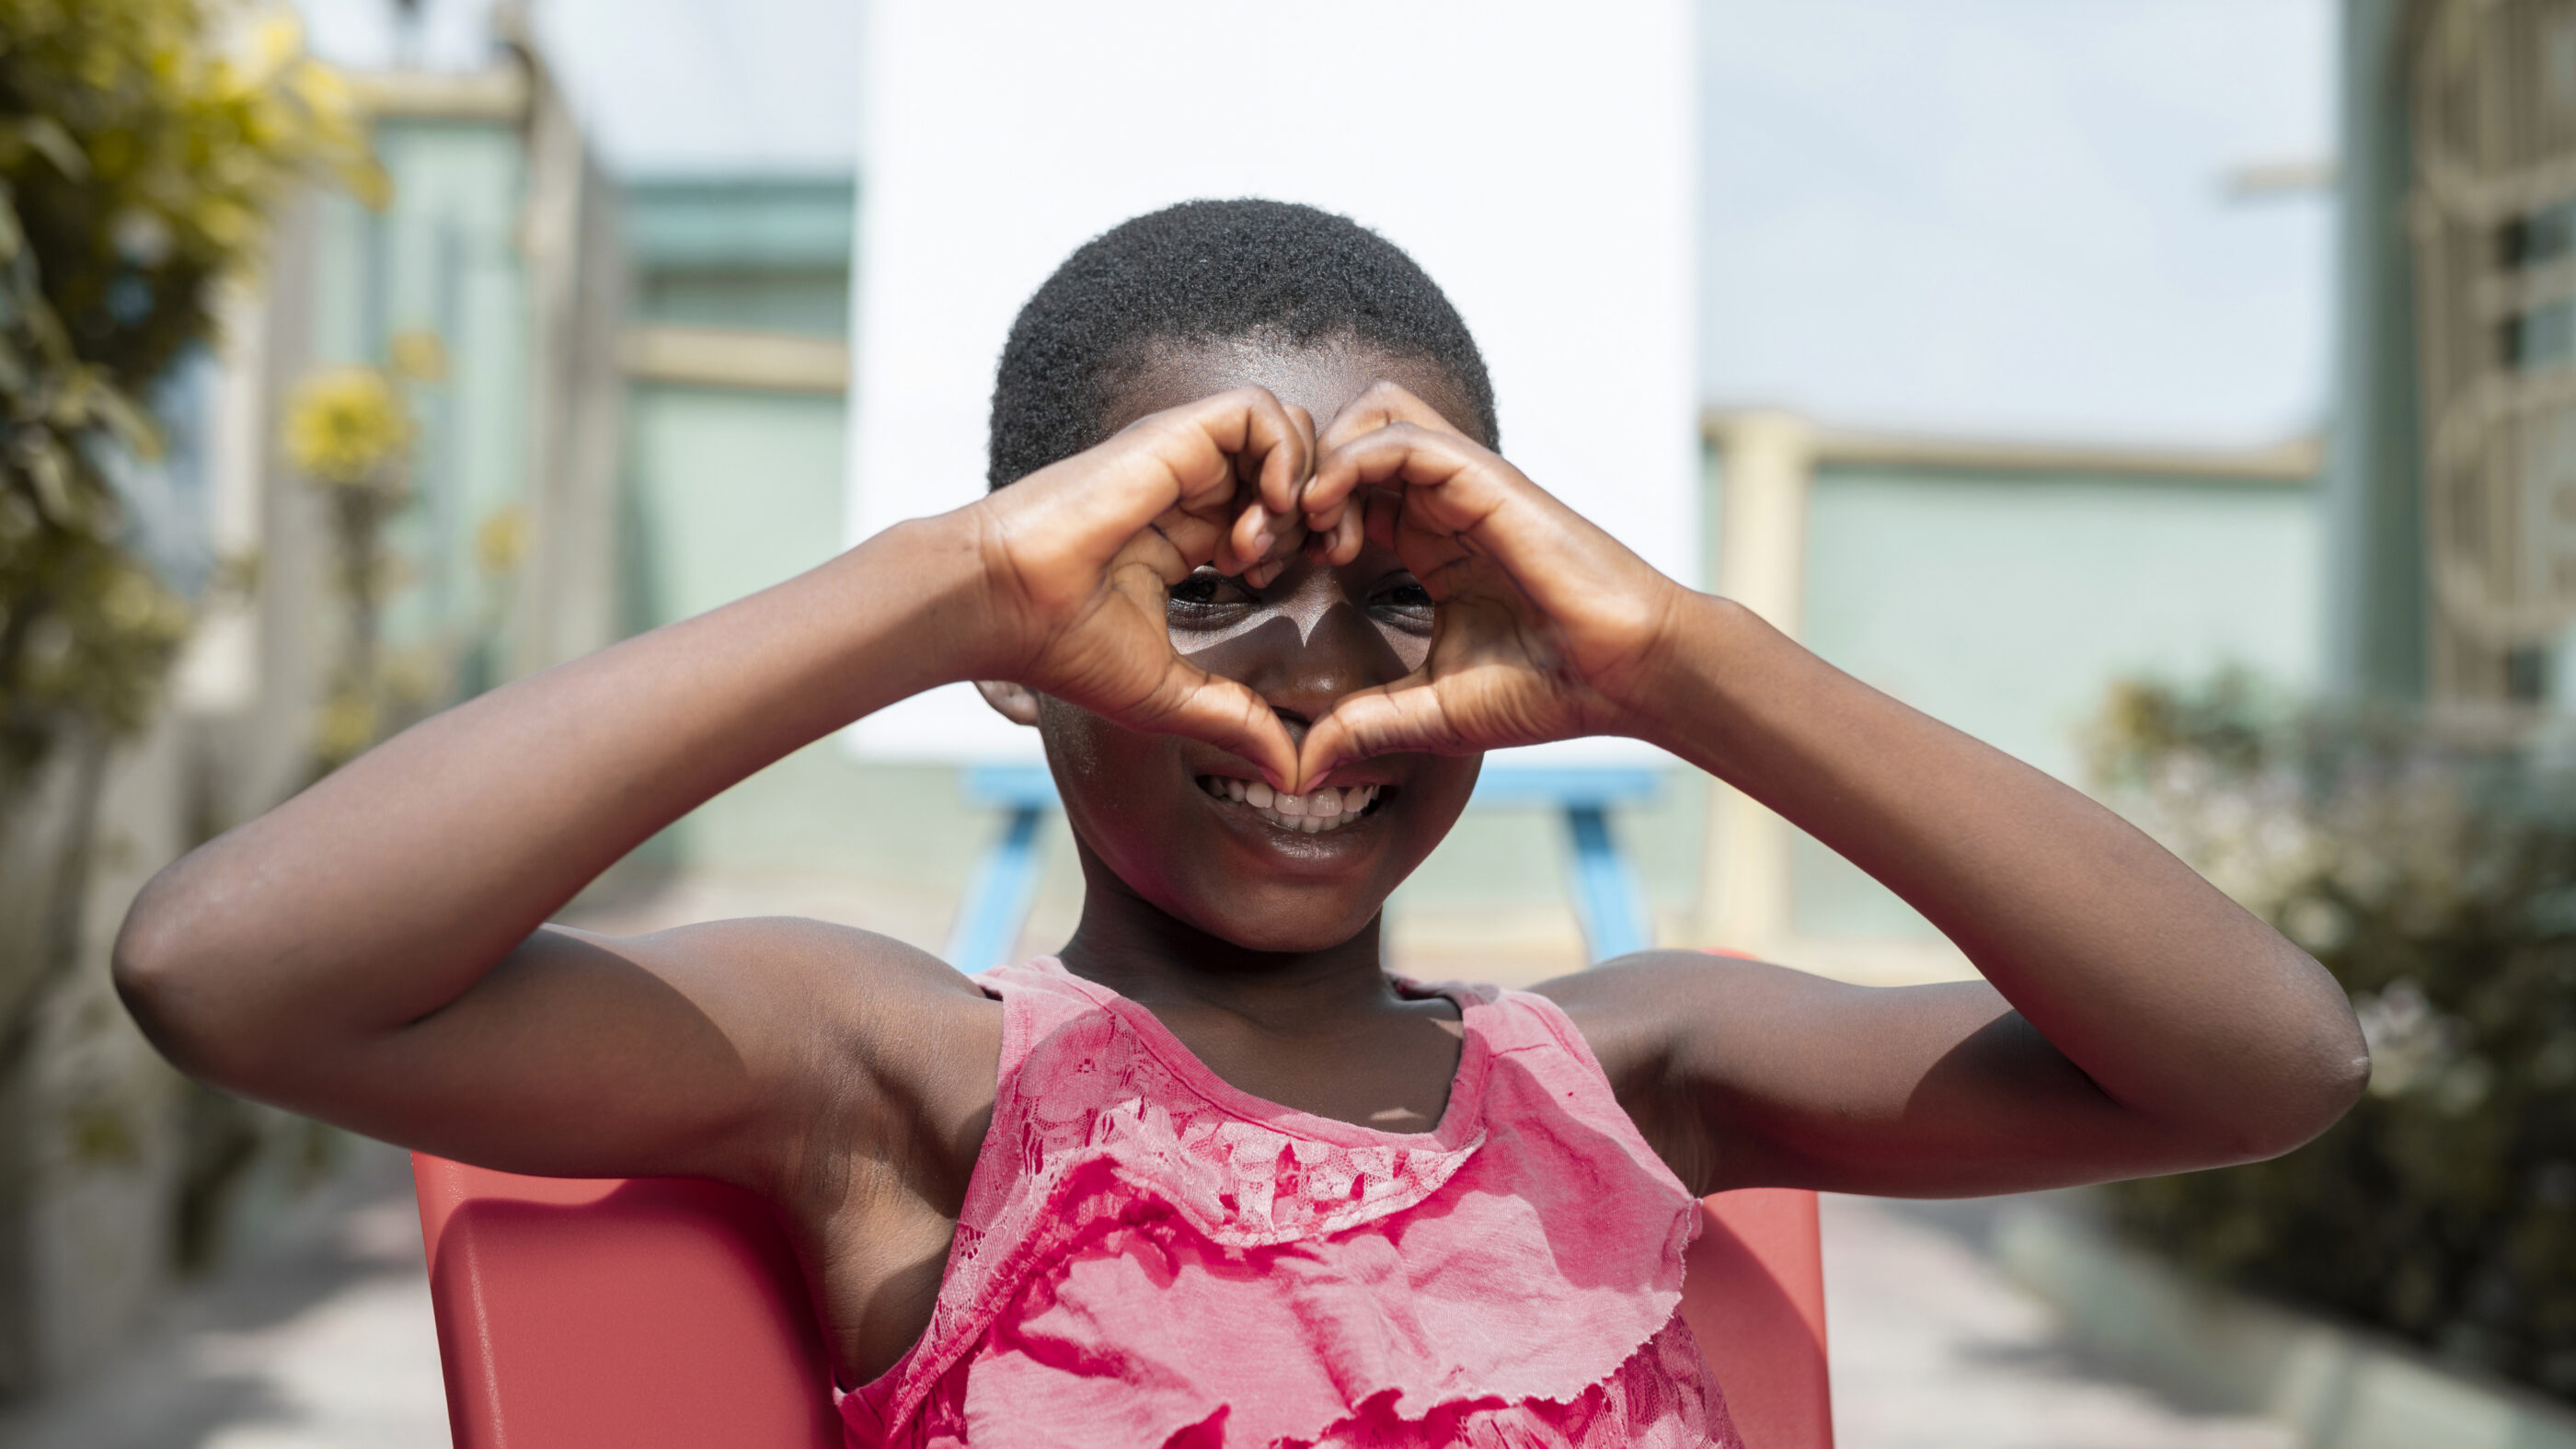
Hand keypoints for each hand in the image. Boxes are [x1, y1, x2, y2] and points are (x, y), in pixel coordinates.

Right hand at [966, 387, 1312, 786]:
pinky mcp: (1171, 436)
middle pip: (1294, 463)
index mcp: (1188, 534)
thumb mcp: (1170, 692)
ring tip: (1271, 540)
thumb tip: (1293, 775)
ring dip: (1303, 481)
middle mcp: (1189, 488)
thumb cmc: (1063, 645)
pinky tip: (1265, 511)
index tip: (1287, 582)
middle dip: (1322, 510)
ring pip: (1286, 428)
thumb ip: (1235, 721)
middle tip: (1306, 558)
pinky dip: (1283, 453)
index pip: (1276, 510)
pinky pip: (1257, 409)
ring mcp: (1182, 457)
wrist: (1003, 604)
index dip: (1304, 539)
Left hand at [1291, 382, 1689, 785]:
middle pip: (1343, 442)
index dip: (1289, 523)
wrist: (1627, 675)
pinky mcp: (1483, 478)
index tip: (1262, 576)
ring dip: (1318, 463)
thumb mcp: (1435, 711)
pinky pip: (1400, 435)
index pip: (1341, 496)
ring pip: (1368, 418)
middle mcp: (1442, 505)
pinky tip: (1327, 519)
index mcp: (1428, 544)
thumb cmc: (1552, 690)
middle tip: (1262, 546)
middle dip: (1287, 484)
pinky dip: (1349, 462)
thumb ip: (1368, 725)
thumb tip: (1305, 766)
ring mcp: (1463, 486)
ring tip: (1300, 529)